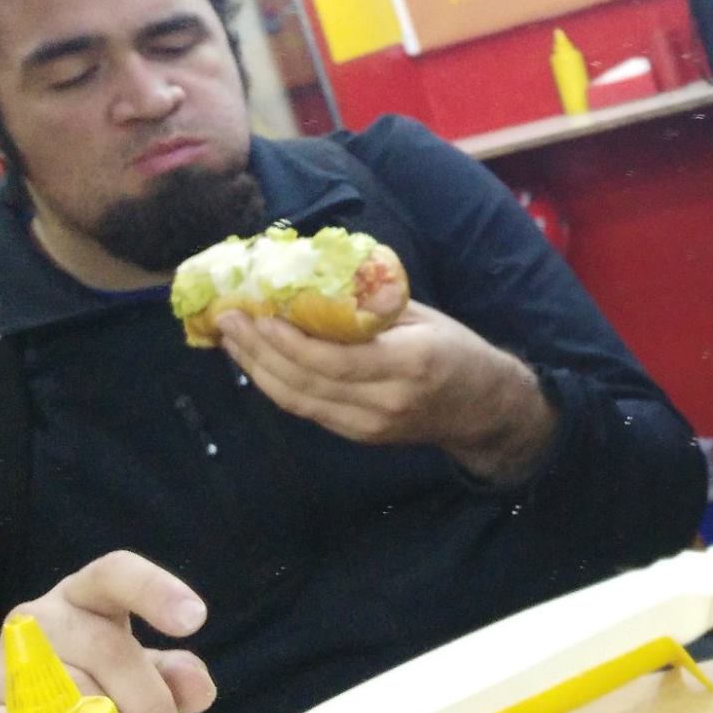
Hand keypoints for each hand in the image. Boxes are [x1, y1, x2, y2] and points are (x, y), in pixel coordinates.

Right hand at [0, 553, 212, 712]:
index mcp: (85, 596)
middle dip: (150, 702)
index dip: (156, 590)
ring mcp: (8, 664)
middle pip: (110, 648)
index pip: (116, 574)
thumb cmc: (83, 689)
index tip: (195, 620)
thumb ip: (170, 677)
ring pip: (77, 695)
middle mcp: (43, 616)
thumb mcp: (133, 676)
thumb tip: (199, 689)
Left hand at [217, 302, 556, 482]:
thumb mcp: (422, 315)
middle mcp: (384, 402)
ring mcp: (370, 426)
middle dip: (256, 351)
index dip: (283, 340)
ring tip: (230, 338)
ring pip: (298, 402)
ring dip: (257, 369)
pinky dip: (277, 384)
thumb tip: (313, 276)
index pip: (330, 359)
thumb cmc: (458, 349)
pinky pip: (308, 410)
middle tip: (226, 319)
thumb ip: (370, 303)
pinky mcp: (360, 436)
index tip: (251, 311)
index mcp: (406, 364)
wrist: (486, 409)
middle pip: (303, 383)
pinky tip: (258, 360)